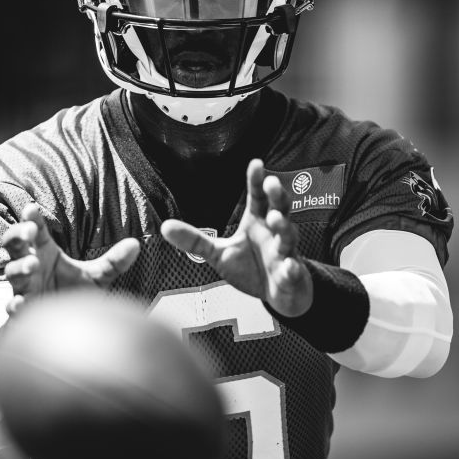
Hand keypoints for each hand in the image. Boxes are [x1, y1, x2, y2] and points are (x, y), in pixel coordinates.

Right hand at [0, 203, 139, 315]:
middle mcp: (31, 267)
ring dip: (19, 266)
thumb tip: (136, 244)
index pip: (35, 229)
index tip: (32, 208)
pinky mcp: (24, 311)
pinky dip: (15, 304)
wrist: (64, 328)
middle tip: (30, 231)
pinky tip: (19, 303)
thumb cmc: (73, 294)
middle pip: (13, 244)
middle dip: (17, 234)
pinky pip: (13, 306)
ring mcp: (25, 288)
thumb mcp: (97, 277)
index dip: (31, 218)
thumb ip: (114, 262)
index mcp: (45, 252)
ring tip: (33, 264)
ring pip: (11, 273)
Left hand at [160, 159, 312, 316]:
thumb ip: (195, 240)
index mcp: (257, 223)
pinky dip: (291, 269)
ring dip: (283, 227)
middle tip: (271, 184)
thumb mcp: (219, 254)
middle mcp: (273, 234)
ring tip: (275, 219)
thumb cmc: (251, 269)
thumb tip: (165, 227)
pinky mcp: (290, 276)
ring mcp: (284, 253)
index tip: (256, 163)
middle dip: (277, 196)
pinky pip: (292, 271)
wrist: (277, 294)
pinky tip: (289, 266)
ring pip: (288, 236)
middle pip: (280, 209)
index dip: (256, 181)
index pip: (258, 198)